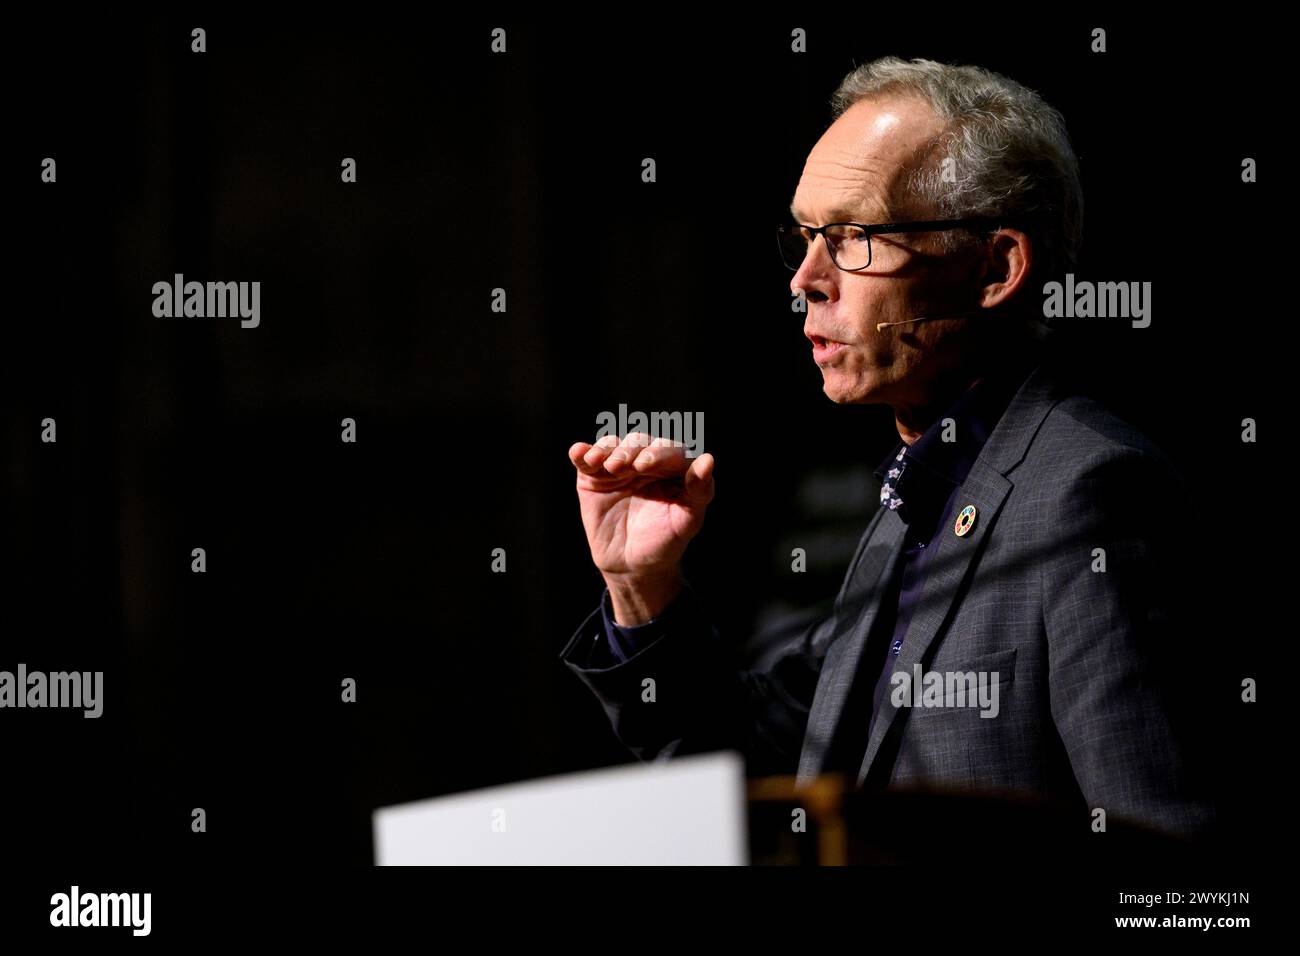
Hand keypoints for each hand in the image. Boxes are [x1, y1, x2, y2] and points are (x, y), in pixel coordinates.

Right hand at [568, 432, 715, 623]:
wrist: (632, 566)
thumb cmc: (666, 542)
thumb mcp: (687, 521)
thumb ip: (700, 491)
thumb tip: (708, 459)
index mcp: (674, 468)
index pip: (670, 449)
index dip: (659, 453)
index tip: (646, 465)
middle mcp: (646, 461)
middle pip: (639, 442)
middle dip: (631, 451)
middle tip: (624, 467)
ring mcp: (619, 467)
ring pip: (613, 445)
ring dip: (607, 449)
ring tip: (603, 464)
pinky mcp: (593, 476)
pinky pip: (587, 458)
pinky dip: (582, 452)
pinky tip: (579, 452)